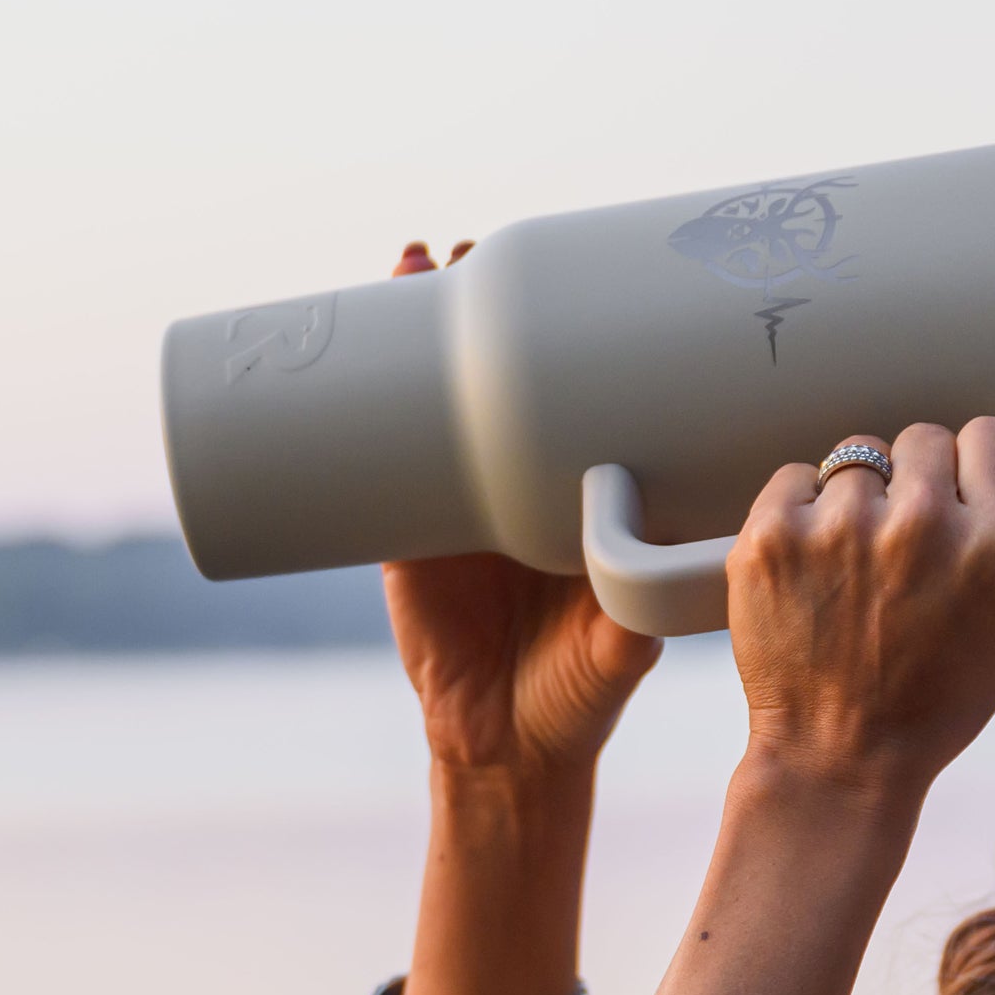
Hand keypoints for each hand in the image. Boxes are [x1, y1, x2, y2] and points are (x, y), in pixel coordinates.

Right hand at [381, 240, 659, 777]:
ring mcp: (453, 499)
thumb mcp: (624, 640)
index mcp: (574, 491)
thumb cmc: (582, 692)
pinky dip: (357, 398)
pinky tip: (346, 346)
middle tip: (480, 247)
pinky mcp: (400, 532)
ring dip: (417, 324)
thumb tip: (649, 565)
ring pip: (433, 393)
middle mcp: (515, 480)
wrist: (508, 747)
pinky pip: (371, 451)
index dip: (568, 327)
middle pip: (501, 369)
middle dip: (487, 299)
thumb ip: (635, 604)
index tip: (572, 267)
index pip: (573, 388)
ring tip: (415, 262)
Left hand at [727, 419, 994, 799]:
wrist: (838, 758)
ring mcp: (837, 526)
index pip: (990, 436)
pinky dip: (803, 512)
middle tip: (911, 555)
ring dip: (861, 498)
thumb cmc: (942, 697)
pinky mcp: (772, 535)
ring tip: (861, 567)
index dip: (978, 475)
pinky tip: (817, 568)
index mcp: (992, 542)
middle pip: (924, 439)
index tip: (964, 513)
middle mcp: (917, 524)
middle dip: (920, 485)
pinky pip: (796, 478)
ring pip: (859, 456)